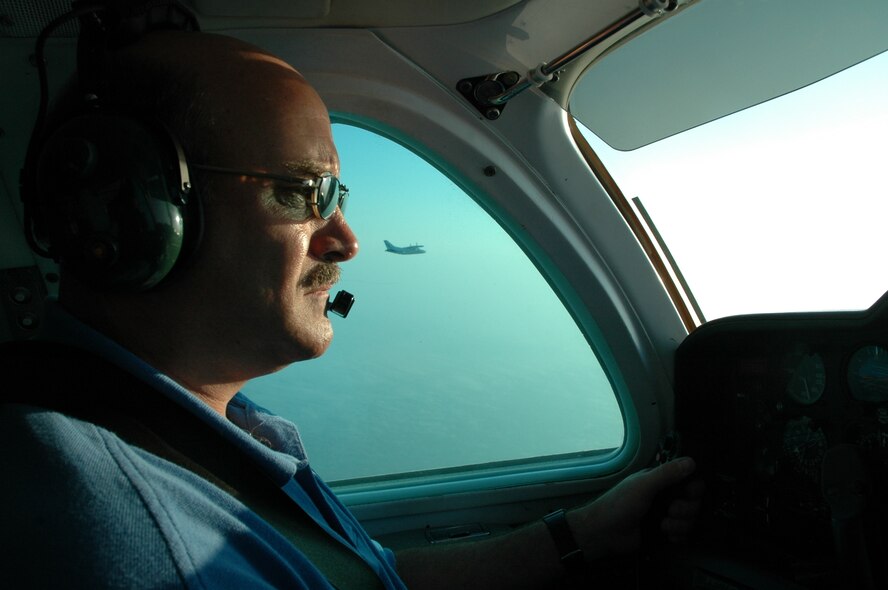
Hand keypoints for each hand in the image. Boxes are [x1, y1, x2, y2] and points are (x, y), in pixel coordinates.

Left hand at [569, 457, 703, 557]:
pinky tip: (667, 537)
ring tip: (663, 526)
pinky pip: (684, 535)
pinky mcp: (665, 533)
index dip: (694, 489)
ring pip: (690, 520)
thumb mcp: (643, 486)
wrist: (604, 534)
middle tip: (670, 512)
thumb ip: (666, 474)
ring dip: (680, 525)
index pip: (690, 481)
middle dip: (685, 510)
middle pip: (694, 503)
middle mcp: (666, 496)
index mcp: (661, 481)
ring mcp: (666, 516)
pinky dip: (678, 537)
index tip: (689, 494)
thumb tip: (692, 462)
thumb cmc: (620, 504)